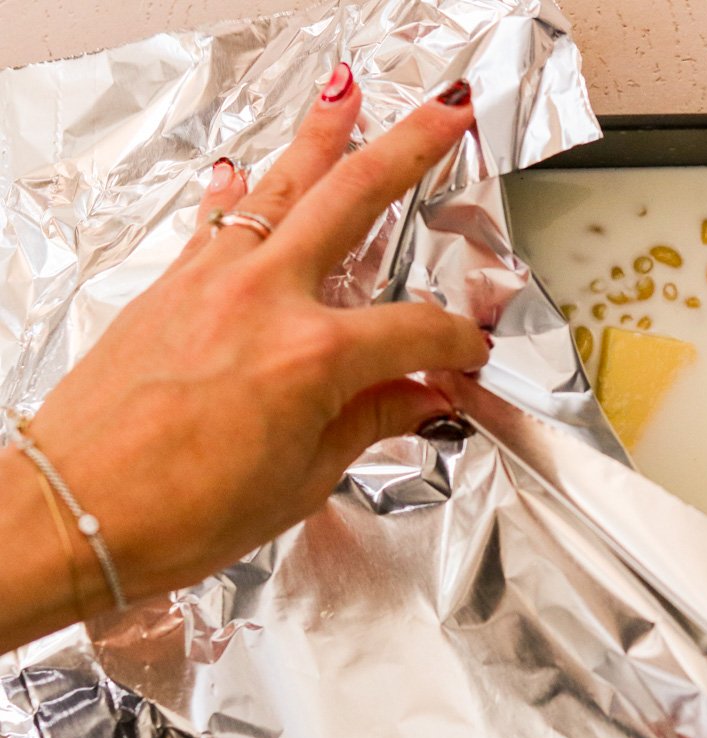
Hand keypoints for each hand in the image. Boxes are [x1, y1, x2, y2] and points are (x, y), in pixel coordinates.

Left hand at [7, 66, 487, 627]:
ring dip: (319, 136)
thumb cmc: (182, 512)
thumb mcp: (303, 477)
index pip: (417, 330)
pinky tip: (239, 170)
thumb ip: (370, 421)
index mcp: (315, 358)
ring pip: (278, 186)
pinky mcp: (167, 288)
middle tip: (446, 113)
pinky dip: (234, 192)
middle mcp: (266, 300)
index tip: (469, 357)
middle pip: (354, 200)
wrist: (72, 510)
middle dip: (410, 148)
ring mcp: (211, 283)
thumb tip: (422, 397)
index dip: (457, 343)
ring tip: (345, 92)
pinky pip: (213, 222)